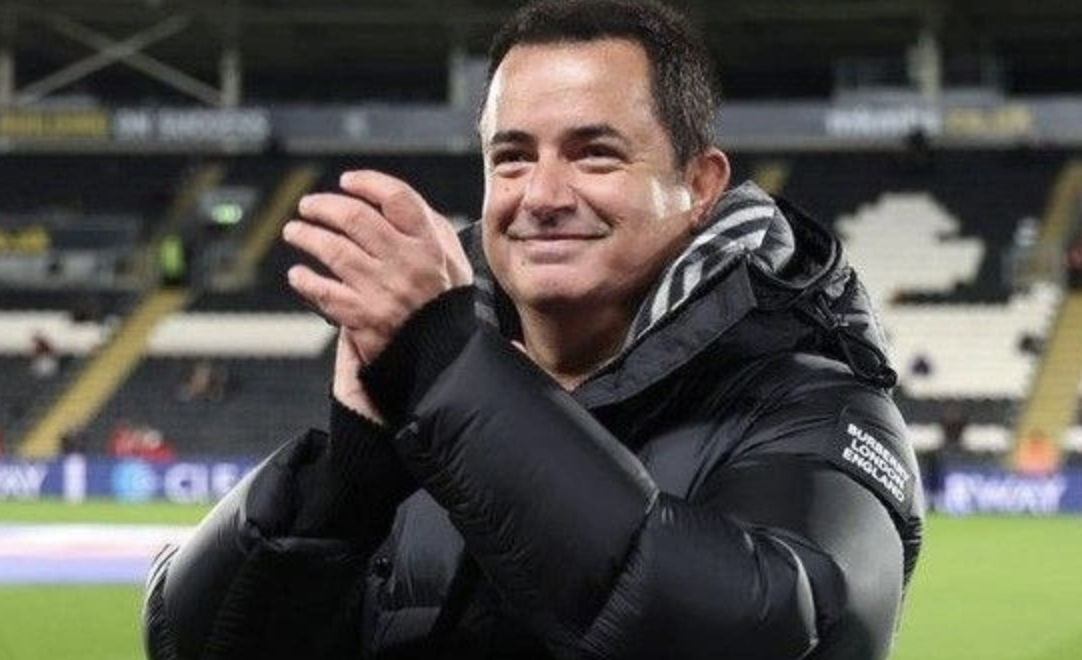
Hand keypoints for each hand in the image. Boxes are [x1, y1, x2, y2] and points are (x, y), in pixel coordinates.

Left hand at [284, 170, 471, 415]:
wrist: (444, 355)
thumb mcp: (454, 260)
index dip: (367, 183)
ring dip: (306, 236)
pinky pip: (324, 292)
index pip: (396, 198)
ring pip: (333, 249)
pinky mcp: (362, 317)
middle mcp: (404, 263)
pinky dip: (305, 280)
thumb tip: (395, 203)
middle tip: (309, 206)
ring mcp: (381, 290)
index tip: (348, 181)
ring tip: (295, 232)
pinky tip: (298, 274)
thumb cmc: (446, 304)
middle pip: (354, 217)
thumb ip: (432, 228)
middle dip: (323, 206)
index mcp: (429, 244)